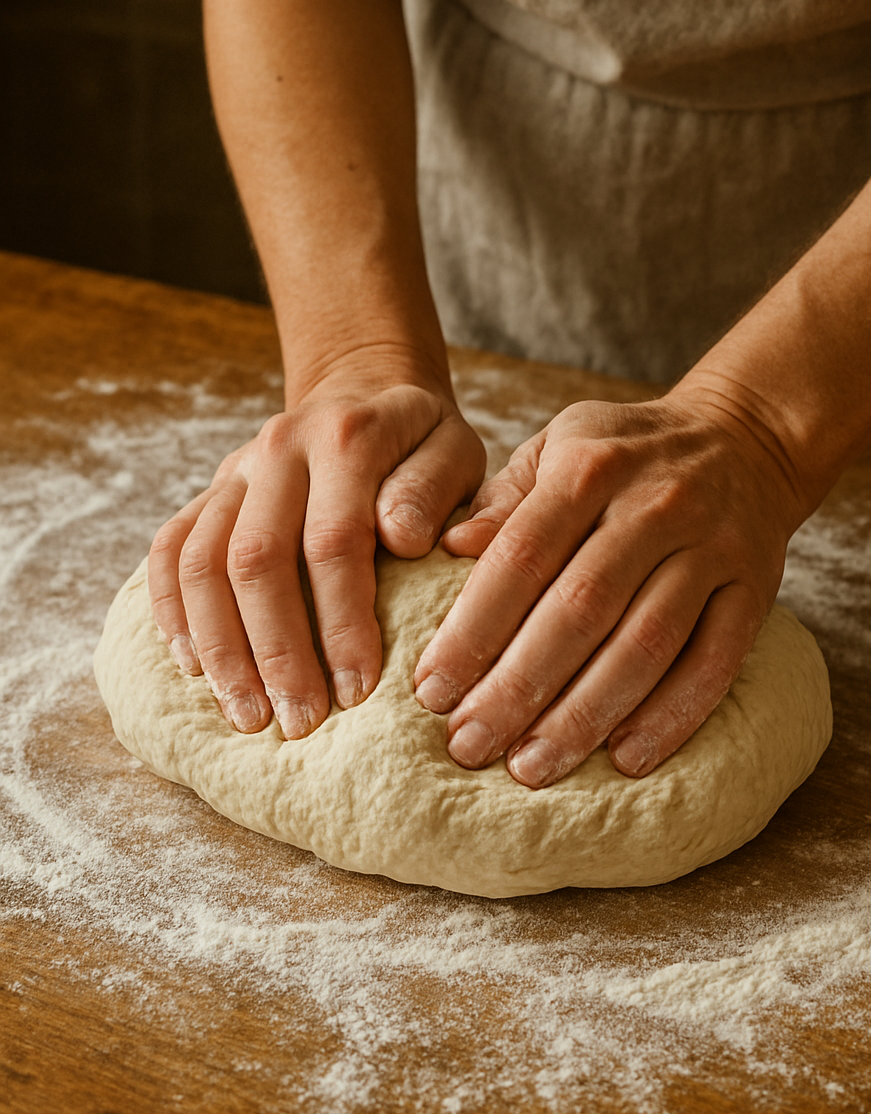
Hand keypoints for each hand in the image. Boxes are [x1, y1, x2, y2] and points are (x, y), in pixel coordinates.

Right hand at [148, 374, 484, 738]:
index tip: (359, 690)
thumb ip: (436, 489)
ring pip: (203, 562)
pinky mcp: (208, 491)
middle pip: (257, 559)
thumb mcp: (456, 450)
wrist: (365, 390)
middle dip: (277, 651)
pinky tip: (194, 668)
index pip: (334, 540)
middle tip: (300, 722)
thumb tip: (403, 538)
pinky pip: (170, 550)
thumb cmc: (422, 442)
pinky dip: (173, 611)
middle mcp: (279, 448)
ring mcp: (234, 470)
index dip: (343, 621)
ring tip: (248, 716)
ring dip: (222, 647)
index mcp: (347, 437)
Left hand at [413, 386, 804, 784]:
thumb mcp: (558, 446)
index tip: (432, 690)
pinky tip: (625, 759)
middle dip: (518, 686)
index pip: (521, 557)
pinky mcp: (755, 590)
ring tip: (533, 766)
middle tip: (470, 744)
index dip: (474, 629)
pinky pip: (714, 662)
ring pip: (645, 644)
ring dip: (585, 714)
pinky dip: (672, 715)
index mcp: (589, 467)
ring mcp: (710, 549)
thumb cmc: (627, 454)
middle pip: (579, 609)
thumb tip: (447, 548)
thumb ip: (503, 501)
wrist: (747, 438)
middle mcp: (652, 506)